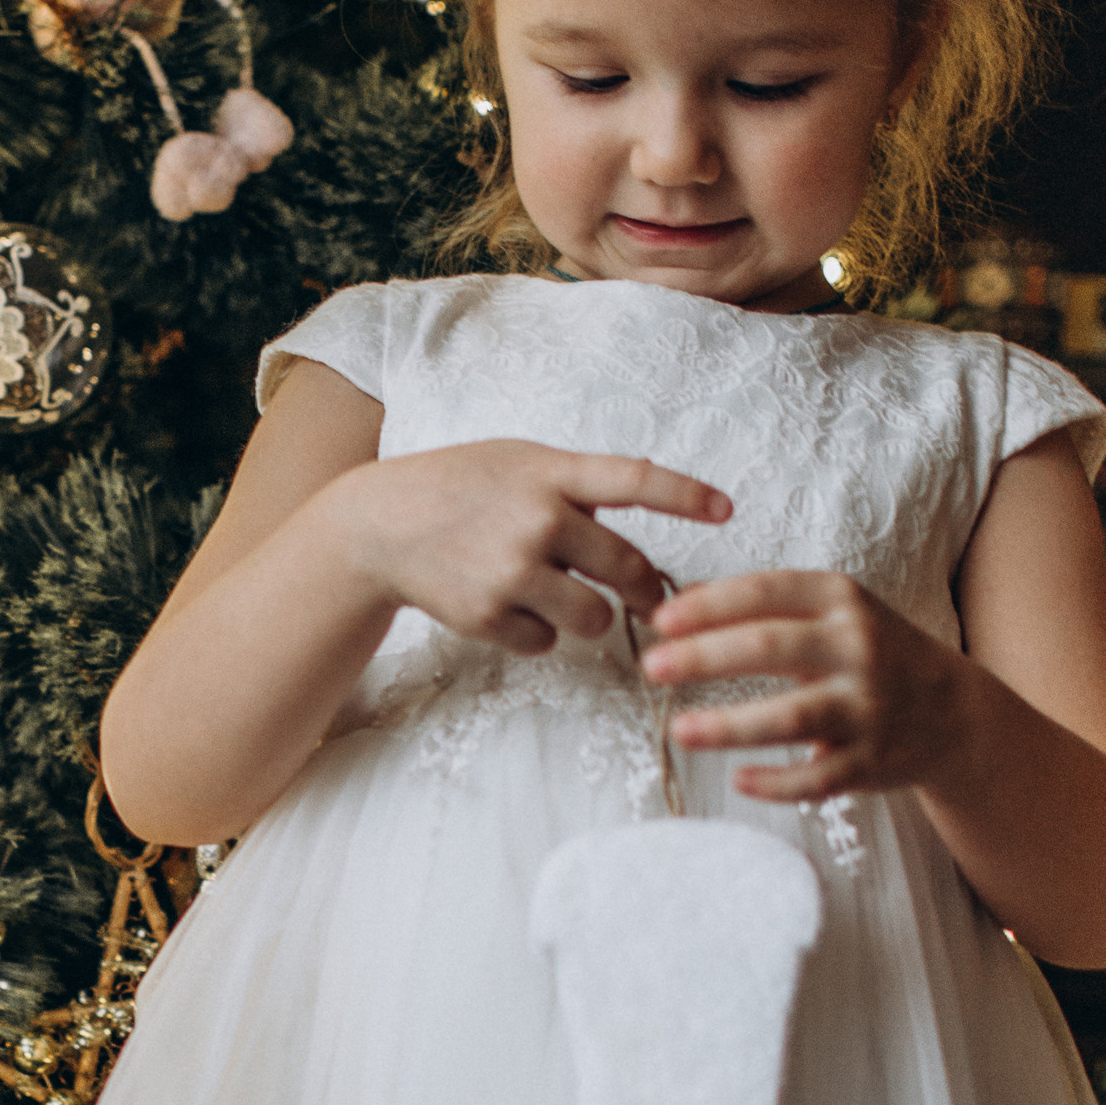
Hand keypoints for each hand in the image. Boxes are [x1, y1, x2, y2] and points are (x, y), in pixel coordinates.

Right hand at [320, 441, 729, 662]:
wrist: (380, 527)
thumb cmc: (458, 488)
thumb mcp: (517, 462)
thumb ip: (575, 483)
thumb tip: (638, 501)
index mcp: (550, 472)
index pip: (634, 479)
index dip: (685, 495)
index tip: (726, 510)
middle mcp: (537, 519)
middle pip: (628, 567)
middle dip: (643, 588)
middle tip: (646, 596)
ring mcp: (512, 571)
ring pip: (594, 617)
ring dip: (587, 614)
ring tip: (551, 593)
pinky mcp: (488, 615)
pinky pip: (546, 641)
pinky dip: (535, 631)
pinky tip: (504, 606)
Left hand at [640, 571, 970, 802]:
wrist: (952, 710)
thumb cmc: (872, 654)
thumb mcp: (832, 613)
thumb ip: (764, 606)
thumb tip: (681, 600)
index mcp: (841, 601)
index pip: (765, 593)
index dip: (708, 606)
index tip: (660, 620)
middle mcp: (857, 647)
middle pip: (770, 648)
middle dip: (705, 656)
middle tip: (652, 667)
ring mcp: (867, 706)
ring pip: (791, 716)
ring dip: (730, 725)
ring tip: (680, 731)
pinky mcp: (872, 760)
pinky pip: (816, 778)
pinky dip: (776, 783)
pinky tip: (738, 780)